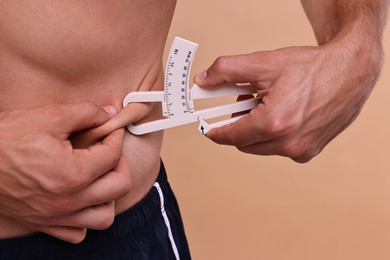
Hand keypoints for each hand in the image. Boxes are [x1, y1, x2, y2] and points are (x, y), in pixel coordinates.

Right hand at [0, 102, 129, 242]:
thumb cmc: (4, 140)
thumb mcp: (47, 116)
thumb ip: (85, 113)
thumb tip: (109, 114)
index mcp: (74, 173)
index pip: (113, 154)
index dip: (116, 136)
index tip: (111, 128)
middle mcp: (70, 200)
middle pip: (119, 186)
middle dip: (120, 164)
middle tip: (108, 151)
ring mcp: (58, 216)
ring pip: (104, 216)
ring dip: (109, 196)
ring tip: (99, 178)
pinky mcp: (44, 224)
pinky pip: (78, 232)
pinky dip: (85, 218)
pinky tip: (80, 199)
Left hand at [194, 41, 381, 162]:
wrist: (351, 71)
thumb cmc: (313, 67)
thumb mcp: (264, 63)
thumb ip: (227, 71)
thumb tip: (204, 80)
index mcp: (275, 123)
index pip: (231, 136)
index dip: (216, 131)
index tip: (207, 129)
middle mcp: (289, 143)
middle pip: (244, 143)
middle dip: (239, 125)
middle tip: (244, 103)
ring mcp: (302, 150)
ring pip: (261, 147)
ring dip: (256, 130)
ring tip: (267, 105)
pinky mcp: (310, 151)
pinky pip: (279, 148)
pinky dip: (274, 135)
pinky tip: (283, 114)